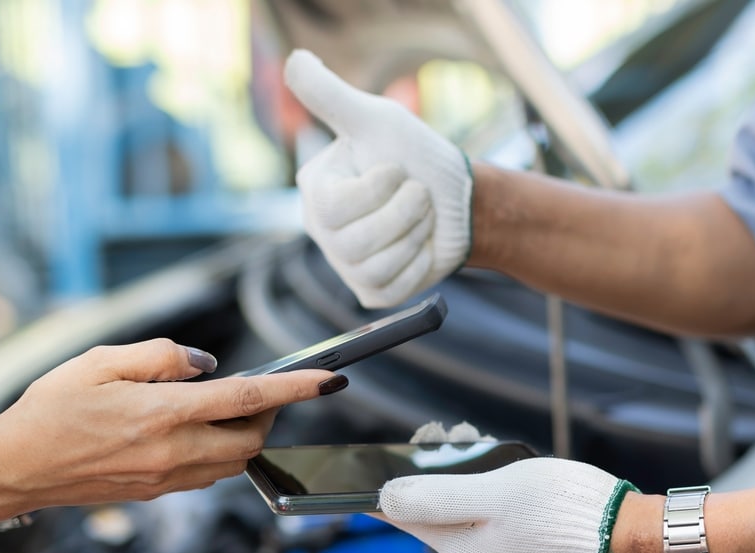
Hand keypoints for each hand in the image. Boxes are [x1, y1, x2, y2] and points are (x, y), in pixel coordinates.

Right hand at [0, 338, 342, 510]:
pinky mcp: (159, 493)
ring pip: (236, 461)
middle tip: (261, 389)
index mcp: (163, 414)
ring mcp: (168, 478)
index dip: (296, 388)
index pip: (249, 399)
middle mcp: (174, 452)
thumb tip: (207, 363)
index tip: (330, 379)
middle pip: (254, 437)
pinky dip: (220, 451)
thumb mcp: (101, 360)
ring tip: (226, 408)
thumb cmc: (52, 409)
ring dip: (246, 434)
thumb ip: (162, 356)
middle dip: (272, 413)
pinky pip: (210, 475)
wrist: (17, 468)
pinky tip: (197, 431)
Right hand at [283, 49, 472, 308]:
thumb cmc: (417, 156)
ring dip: (414, 236)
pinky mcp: (372, 291)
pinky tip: (420, 247)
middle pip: (354, 243)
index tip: (398, 170)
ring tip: (421, 217)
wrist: (460, 199)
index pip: (334, 207)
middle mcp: (323, 231)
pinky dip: (417, 265)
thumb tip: (294, 60)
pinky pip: (390, 288)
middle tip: (419, 194)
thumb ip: (332, 96)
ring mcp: (346, 265)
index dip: (379, 189)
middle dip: (405, 213)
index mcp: (316, 191)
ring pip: (374, 267)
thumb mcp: (377, 120)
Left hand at [379, 456, 636, 552]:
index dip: (393, 485)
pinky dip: (485, 488)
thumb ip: (438, 498)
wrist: (627, 533)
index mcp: (463, 551)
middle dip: (432, 471)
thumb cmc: (565, 511)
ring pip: (463, 510)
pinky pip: (488, 515)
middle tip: (441, 434)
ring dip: (460, 475)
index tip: (389, 459)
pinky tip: (496, 466)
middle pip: (435, 512)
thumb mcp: (494, 494)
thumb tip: (386, 499)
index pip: (406, 517)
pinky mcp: (524, 548)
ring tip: (469, 440)